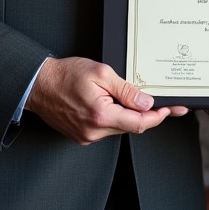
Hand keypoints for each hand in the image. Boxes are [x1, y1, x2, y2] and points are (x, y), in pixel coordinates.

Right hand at [26, 56, 187, 143]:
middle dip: (146, 115)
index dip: (158, 116)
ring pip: (119, 128)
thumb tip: (146, 102)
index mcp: (101, 115)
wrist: (38, 85)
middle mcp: (94, 131)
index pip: (139, 123)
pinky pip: (107, 129)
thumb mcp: (101, 73)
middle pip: (131, 127)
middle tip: (162, 103)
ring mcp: (87, 136)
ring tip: (131, 98)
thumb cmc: (66, 75)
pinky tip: (114, 104)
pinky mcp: (81, 136)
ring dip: (129, 116)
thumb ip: (126, 90)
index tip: (170, 109)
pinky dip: (115, 118)